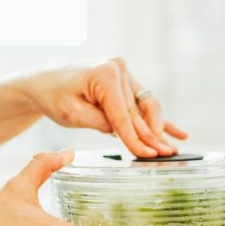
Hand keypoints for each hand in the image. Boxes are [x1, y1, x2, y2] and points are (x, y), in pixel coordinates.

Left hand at [19, 58, 187, 157]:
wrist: (45, 80)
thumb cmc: (54, 96)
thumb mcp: (71, 114)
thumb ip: (100, 122)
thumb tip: (124, 131)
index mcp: (105, 73)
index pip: (123, 114)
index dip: (135, 138)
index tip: (147, 156)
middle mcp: (119, 69)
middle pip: (139, 111)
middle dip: (152, 136)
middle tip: (166, 156)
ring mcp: (124, 73)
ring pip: (146, 107)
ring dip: (158, 129)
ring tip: (172, 148)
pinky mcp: (125, 81)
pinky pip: (144, 103)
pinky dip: (159, 119)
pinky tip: (179, 133)